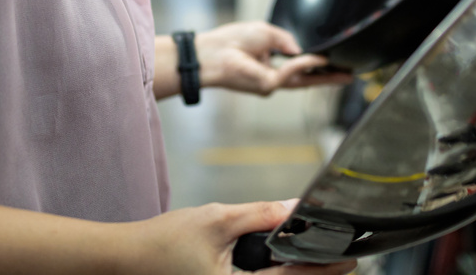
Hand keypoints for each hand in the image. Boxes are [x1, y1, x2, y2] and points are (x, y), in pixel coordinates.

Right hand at [126, 200, 354, 274]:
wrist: (126, 259)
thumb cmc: (164, 243)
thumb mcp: (218, 220)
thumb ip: (261, 214)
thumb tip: (295, 208)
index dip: (324, 268)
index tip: (349, 260)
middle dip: (309, 270)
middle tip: (338, 255)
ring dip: (289, 271)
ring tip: (311, 253)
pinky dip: (269, 273)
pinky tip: (278, 258)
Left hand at [196, 22, 353, 95]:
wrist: (212, 52)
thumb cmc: (232, 40)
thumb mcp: (266, 32)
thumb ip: (286, 40)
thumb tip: (302, 50)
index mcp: (271, 65)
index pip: (299, 69)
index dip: (317, 68)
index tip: (334, 64)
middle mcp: (272, 78)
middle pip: (306, 80)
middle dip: (328, 79)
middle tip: (349, 77)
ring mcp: (270, 84)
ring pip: (303, 80)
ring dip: (321, 71)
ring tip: (342, 71)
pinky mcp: (268, 85)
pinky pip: (292, 72)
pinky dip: (303, 63)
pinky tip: (314, 58)